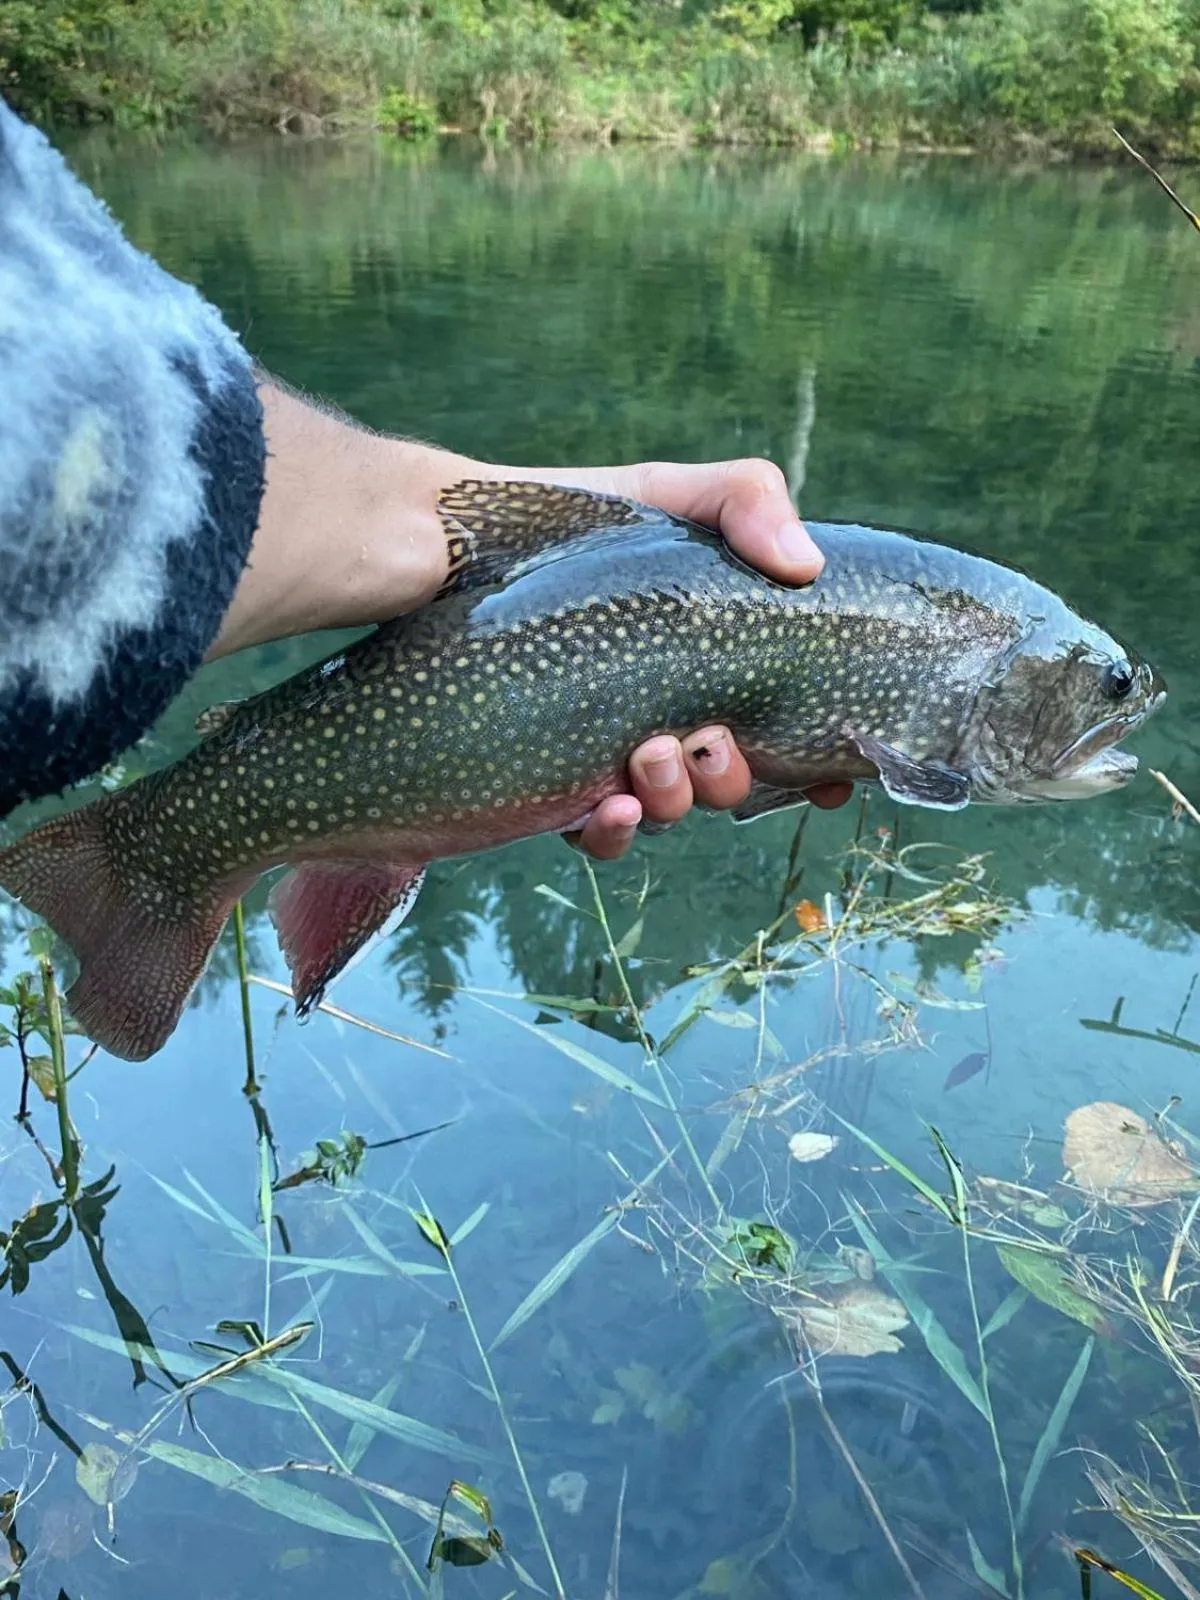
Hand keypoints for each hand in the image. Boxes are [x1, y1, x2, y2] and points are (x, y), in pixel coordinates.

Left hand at [537, 460, 852, 856]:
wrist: (445, 539)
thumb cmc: (566, 516)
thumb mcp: (665, 492)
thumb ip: (746, 500)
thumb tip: (805, 565)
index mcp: (708, 666)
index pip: (779, 730)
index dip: (812, 765)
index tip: (830, 775)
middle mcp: (664, 716)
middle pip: (726, 781)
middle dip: (730, 775)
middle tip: (707, 737)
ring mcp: (606, 753)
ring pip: (667, 811)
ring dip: (676, 799)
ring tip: (652, 753)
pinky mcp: (546, 782)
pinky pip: (594, 834)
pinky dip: (614, 832)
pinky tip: (609, 805)